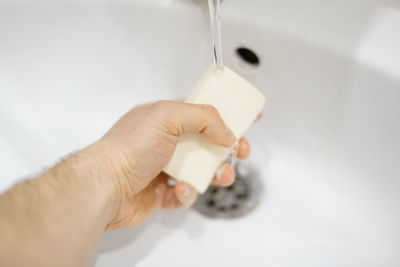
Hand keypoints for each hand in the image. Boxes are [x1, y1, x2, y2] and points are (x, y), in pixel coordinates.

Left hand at [92, 101, 250, 229]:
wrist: (104, 185)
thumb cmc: (129, 147)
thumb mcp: (168, 117)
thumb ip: (203, 117)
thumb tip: (226, 132)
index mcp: (166, 119)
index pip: (203, 112)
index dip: (226, 114)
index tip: (249, 118)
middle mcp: (166, 142)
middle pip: (207, 142)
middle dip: (228, 147)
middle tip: (241, 150)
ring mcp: (164, 168)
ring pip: (201, 170)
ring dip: (215, 173)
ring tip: (220, 175)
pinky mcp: (160, 193)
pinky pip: (185, 194)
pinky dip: (187, 193)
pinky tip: (179, 189)